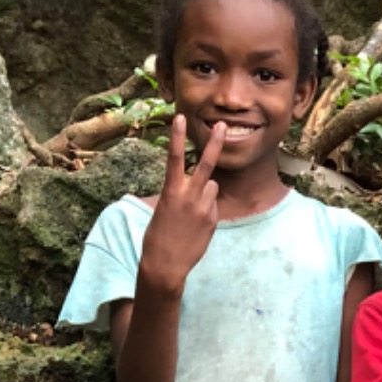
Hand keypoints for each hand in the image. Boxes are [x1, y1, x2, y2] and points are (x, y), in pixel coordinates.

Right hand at [139, 113, 226, 293]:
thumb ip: (178, 194)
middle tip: (224, 125)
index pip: (174, 157)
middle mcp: (189, 196)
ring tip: (192, 211)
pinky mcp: (213, 220)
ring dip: (205, 192)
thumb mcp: (162, 210)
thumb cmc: (157, 237)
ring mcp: (204, 208)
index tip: (180, 117)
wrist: (166, 264)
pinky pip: (213, 205)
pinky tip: (196, 225)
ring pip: (212, 187)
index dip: (177, 136)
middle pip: (207, 164)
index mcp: (171, 191)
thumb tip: (196, 188)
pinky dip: (207, 209)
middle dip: (216, 143)